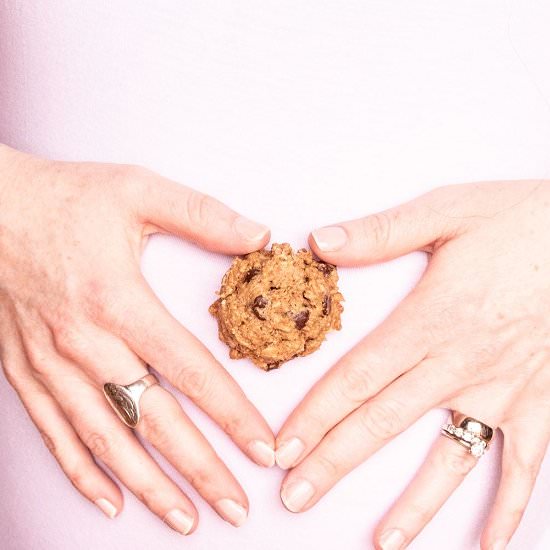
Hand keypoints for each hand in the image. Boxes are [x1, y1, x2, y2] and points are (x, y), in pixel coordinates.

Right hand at [0, 144, 274, 532]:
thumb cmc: (66, 199)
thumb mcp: (138, 190)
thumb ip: (202, 215)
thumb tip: (259, 235)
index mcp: (119, 302)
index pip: (189, 372)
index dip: (230, 415)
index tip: (261, 449)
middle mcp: (85, 344)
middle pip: (153, 421)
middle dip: (199, 470)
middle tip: (236, 507)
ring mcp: (51, 364)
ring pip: (106, 441)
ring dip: (148, 486)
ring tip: (186, 519)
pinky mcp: (25, 371)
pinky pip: (54, 434)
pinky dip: (83, 472)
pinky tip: (111, 499)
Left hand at [275, 181, 549, 548]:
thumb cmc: (521, 221)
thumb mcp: (447, 211)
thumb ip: (381, 231)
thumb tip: (319, 242)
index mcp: (430, 318)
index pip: (357, 378)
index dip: (316, 416)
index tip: (283, 450)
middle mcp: (460, 363)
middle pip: (383, 423)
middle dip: (335, 463)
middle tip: (295, 497)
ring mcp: (504, 390)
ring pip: (449, 458)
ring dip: (414, 504)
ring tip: (381, 543)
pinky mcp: (542, 402)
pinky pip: (524, 464)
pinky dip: (507, 508)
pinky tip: (487, 544)